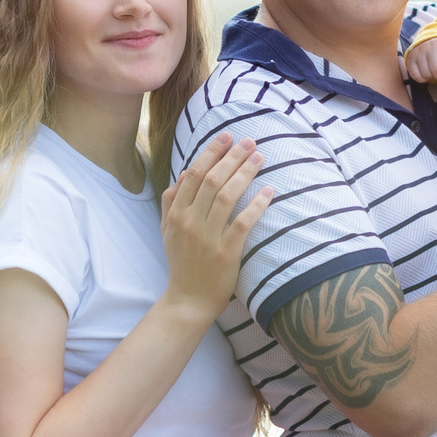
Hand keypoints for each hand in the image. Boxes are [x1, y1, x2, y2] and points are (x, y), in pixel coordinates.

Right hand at [158, 134, 270, 312]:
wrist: (188, 300)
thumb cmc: (181, 262)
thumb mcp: (167, 230)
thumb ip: (171, 201)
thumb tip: (183, 172)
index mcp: (177, 213)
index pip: (194, 174)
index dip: (211, 152)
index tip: (227, 136)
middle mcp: (191, 222)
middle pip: (212, 180)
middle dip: (232, 156)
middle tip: (250, 141)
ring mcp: (208, 237)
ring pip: (227, 196)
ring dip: (245, 173)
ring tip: (260, 157)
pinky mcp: (226, 252)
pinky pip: (243, 223)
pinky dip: (256, 205)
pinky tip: (268, 191)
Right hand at [405, 37, 436, 82]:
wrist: (430, 40)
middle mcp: (429, 47)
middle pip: (436, 70)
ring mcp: (418, 52)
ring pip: (426, 74)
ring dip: (431, 76)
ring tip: (432, 70)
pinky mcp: (410, 58)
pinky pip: (415, 76)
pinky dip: (422, 78)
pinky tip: (425, 72)